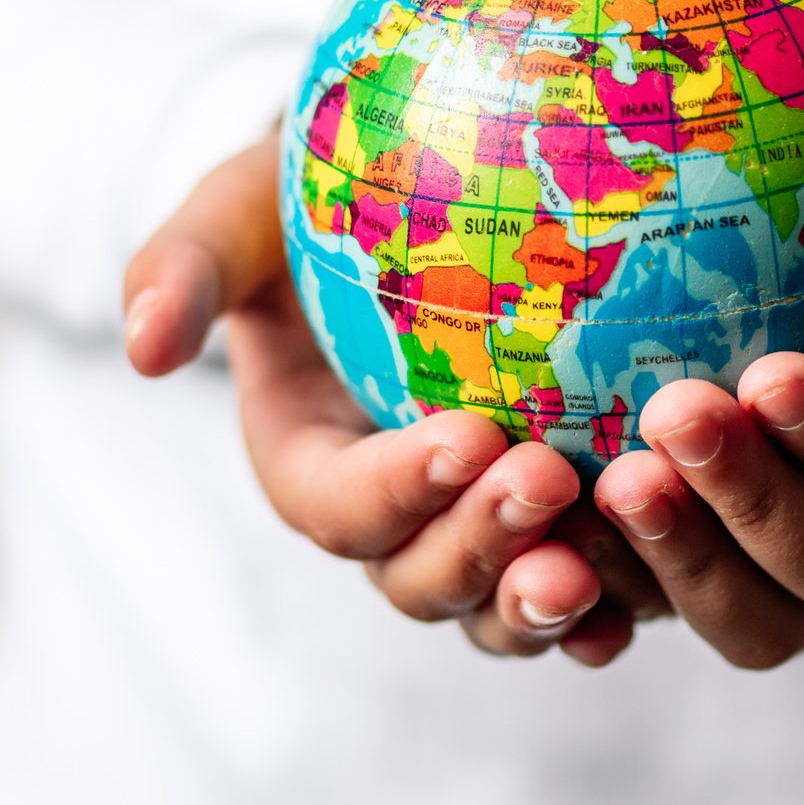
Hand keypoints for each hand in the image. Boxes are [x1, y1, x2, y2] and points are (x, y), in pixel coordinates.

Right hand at [124, 136, 666, 665]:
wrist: (394, 202)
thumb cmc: (306, 200)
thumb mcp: (233, 213)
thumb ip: (183, 269)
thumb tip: (142, 347)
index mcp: (307, 460)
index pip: (337, 504)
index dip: (395, 489)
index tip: (467, 435)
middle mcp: (388, 517)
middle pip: (419, 577)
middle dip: (478, 551)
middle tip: (547, 483)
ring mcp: (468, 528)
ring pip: (496, 605)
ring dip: (544, 599)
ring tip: (600, 565)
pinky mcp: (549, 521)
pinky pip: (581, 585)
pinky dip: (613, 603)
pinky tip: (661, 583)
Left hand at [593, 178, 803, 667]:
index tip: (774, 376)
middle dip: (750, 503)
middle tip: (672, 414)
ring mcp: (795, 571)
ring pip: (752, 618)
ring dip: (679, 559)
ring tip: (613, 481)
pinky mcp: (714, 569)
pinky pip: (665, 611)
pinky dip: (612, 597)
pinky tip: (556, 548)